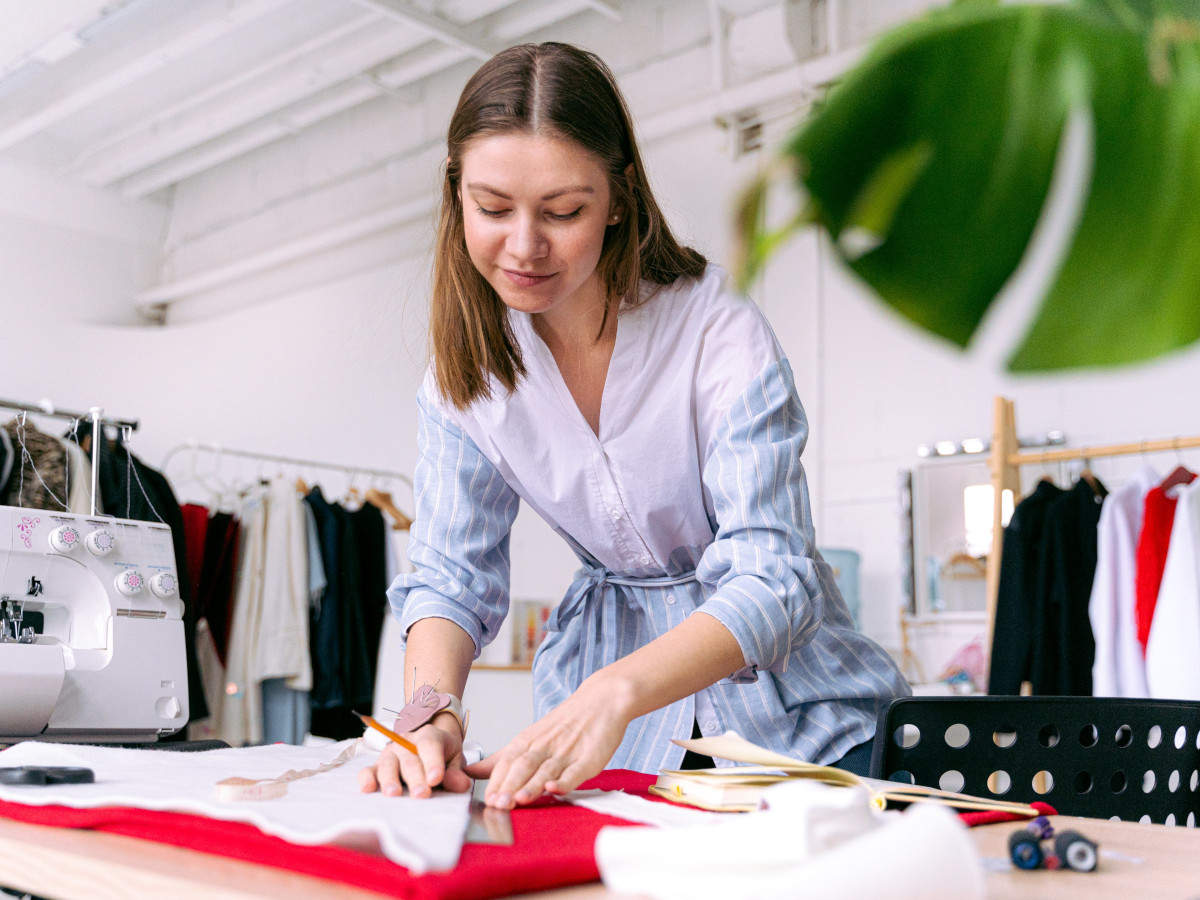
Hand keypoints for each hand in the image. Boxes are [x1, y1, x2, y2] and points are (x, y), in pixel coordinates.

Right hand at [358, 713, 471, 797]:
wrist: (430, 748)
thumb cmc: (443, 757)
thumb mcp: (455, 761)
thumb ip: (457, 773)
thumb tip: (460, 784)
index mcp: (430, 736)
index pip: (431, 744)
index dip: (433, 761)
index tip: (436, 778)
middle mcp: (406, 741)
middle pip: (409, 758)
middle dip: (415, 778)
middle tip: (422, 794)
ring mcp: (390, 753)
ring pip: (388, 764)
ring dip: (390, 780)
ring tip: (394, 794)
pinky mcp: (376, 766)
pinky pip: (368, 771)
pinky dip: (367, 779)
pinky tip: (368, 789)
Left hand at [464, 674, 630, 808]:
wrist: (601, 701)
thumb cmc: (564, 724)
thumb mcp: (530, 737)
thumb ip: (501, 759)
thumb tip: (471, 772)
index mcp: (528, 741)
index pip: (506, 762)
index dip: (495, 781)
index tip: (485, 800)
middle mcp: (544, 746)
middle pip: (522, 766)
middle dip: (508, 786)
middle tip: (496, 805)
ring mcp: (567, 752)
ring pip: (545, 770)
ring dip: (531, 786)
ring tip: (518, 801)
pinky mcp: (589, 758)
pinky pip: (575, 771)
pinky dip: (564, 781)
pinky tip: (554, 789)